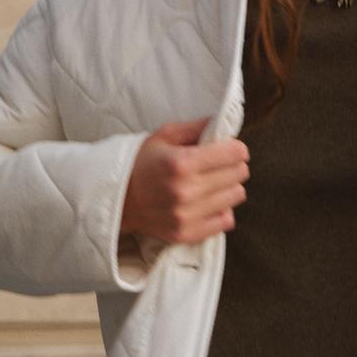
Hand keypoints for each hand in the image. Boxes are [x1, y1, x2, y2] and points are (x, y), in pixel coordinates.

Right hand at [119, 117, 250, 244]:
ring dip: (228, 188)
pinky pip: (225, 221)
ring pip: (236, 197)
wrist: (117, 198)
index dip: (236, 148)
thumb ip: (197, 127)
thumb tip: (223, 123)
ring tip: (212, 184)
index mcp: (182, 163)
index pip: (234, 153)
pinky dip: (221, 211)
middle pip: (238, 175)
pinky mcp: (186, 233)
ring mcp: (187, 215)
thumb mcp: (164, 135)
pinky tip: (208, 203)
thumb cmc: (142, 163)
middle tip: (220, 165)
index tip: (230, 148)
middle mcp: (186, 191)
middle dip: (233, 166)